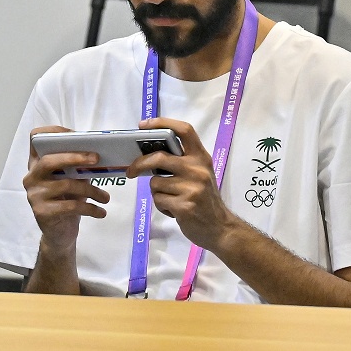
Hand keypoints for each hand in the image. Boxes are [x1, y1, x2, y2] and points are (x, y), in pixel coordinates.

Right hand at [23, 126, 110, 256]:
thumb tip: (97, 154)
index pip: (35, 139)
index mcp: (37, 164)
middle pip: (48, 160)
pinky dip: (90, 208)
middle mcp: (31, 177)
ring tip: (106, 197)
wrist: (59, 234)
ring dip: (91, 190)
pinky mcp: (42, 212)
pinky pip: (71, 206)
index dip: (53, 132)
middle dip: (74, 157)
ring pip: (65, 185)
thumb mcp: (72, 181)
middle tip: (96, 158)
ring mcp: (34, 195)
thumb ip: (77, 167)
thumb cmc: (67, 201)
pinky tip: (101, 212)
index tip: (75, 134)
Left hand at [134, 118, 242, 251]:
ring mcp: (192, 188)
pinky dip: (162, 205)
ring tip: (171, 198)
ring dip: (157, 192)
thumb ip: (181, 161)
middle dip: (140, 164)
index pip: (184, 130)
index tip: (143, 125)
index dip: (162, 123)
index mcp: (201, 157)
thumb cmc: (205, 199)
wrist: (219, 227)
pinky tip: (174, 209)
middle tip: (131, 171)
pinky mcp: (184, 205)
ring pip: (155, 182)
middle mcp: (198, 169)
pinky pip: (159, 199)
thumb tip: (150, 153)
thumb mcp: (199, 174)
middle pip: (159, 157)